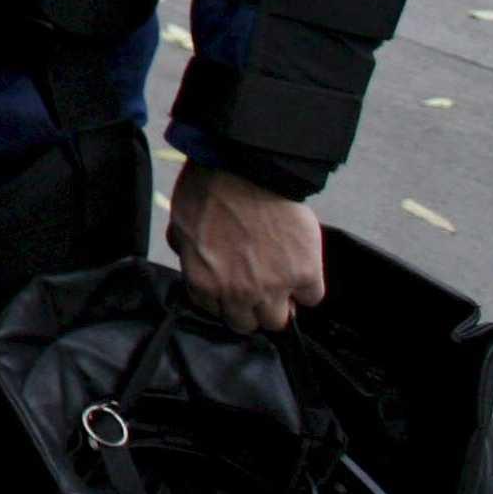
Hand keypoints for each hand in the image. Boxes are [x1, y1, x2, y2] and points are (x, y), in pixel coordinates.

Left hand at [169, 163, 326, 330]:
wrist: (244, 169)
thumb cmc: (208, 190)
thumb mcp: (180, 225)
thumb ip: (187, 252)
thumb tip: (192, 260)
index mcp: (204, 283)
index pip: (216, 312)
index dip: (226, 299)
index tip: (233, 288)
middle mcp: (238, 293)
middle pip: (248, 324)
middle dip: (250, 308)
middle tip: (257, 287)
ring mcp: (273, 286)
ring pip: (279, 320)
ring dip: (279, 304)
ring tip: (279, 282)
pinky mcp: (304, 273)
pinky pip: (312, 297)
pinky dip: (307, 287)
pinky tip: (300, 269)